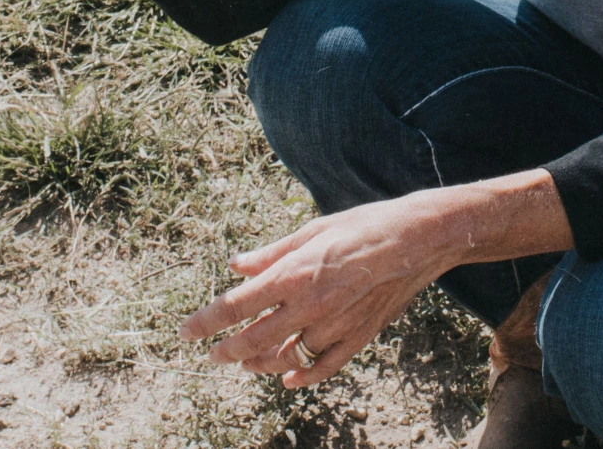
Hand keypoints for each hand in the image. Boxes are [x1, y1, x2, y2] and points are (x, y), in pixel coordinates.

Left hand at [180, 193, 465, 387]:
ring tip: (246, 361)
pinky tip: (288, 378)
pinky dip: (302, 376)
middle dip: (226, 350)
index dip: (206, 322)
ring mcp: (334, 325)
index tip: (185, 333)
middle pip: (253, 340)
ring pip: (286, 357)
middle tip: (212, 355)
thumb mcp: (311, 230)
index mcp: (292, 273)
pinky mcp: (358, 336)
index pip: (235, 306)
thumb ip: (270, 254)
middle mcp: (308, 305)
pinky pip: (323, 367)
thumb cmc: (362, 226)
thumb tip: (236, 265)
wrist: (417, 240)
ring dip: (260, 362)